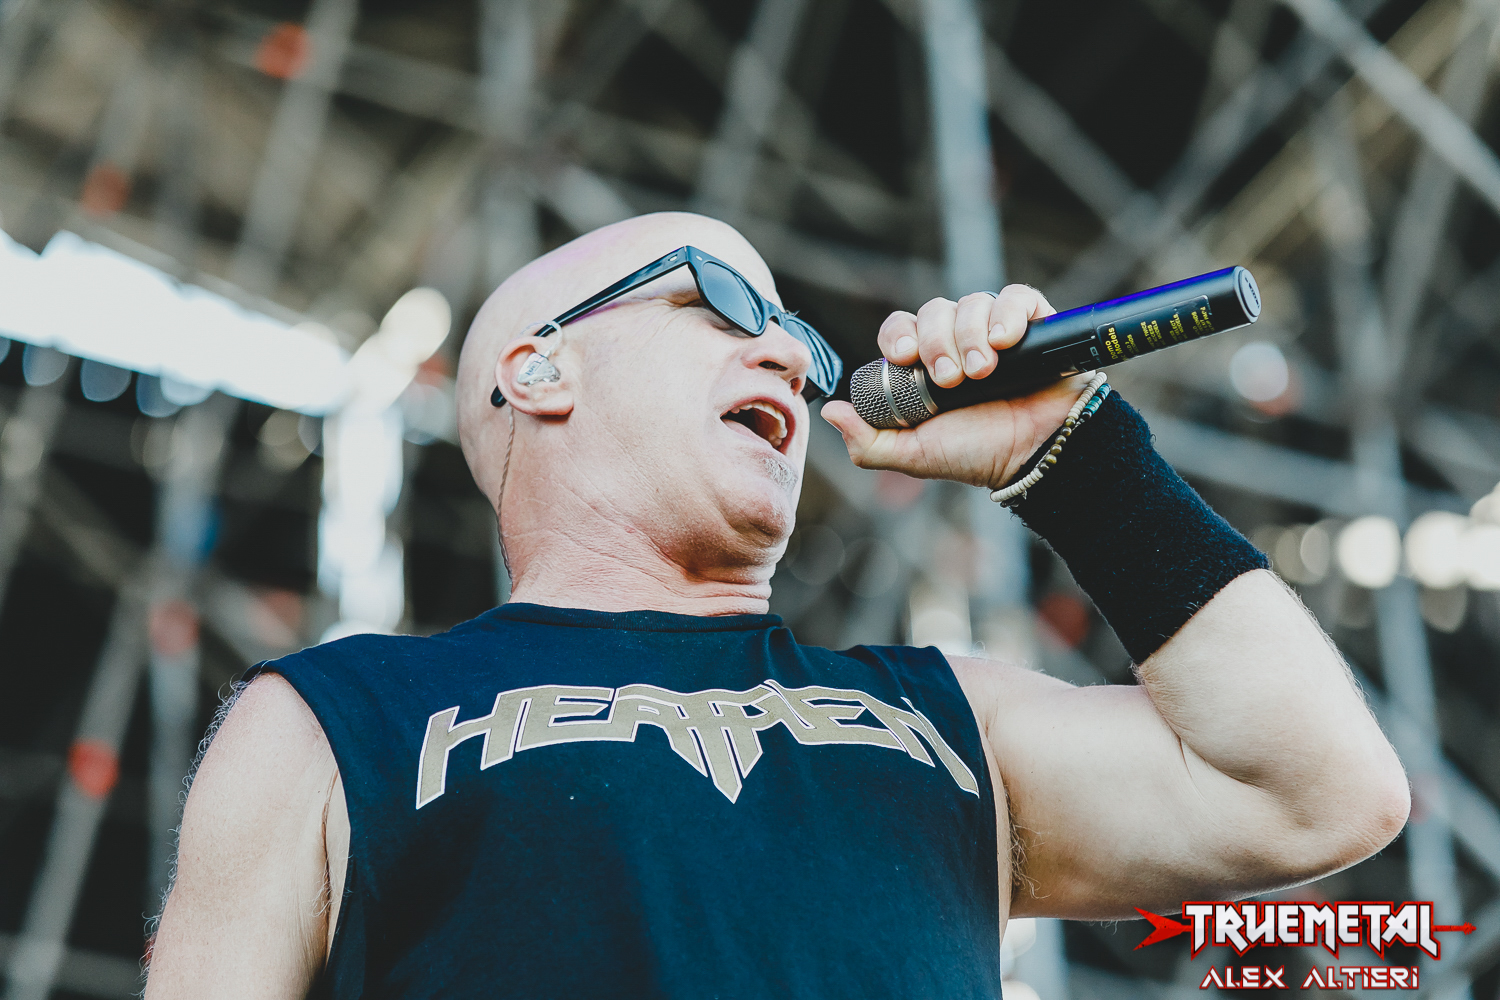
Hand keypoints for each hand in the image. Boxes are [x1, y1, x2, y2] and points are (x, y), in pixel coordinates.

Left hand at [821, 284, 1090, 488]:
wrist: (1036, 456)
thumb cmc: (978, 454)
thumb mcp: (915, 455)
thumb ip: (869, 442)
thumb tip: (831, 411)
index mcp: (926, 365)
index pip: (900, 328)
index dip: (898, 336)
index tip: (905, 358)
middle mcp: (958, 342)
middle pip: (934, 312)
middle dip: (937, 342)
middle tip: (951, 378)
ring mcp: (994, 331)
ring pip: (971, 303)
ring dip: (972, 336)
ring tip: (984, 372)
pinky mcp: (1033, 324)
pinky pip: (1016, 297)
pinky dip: (1008, 313)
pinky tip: (1006, 341)